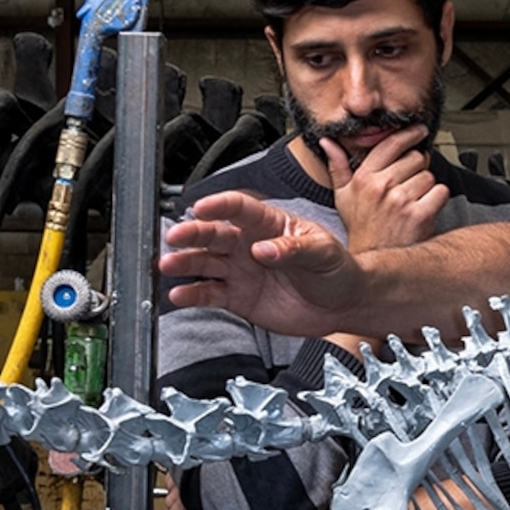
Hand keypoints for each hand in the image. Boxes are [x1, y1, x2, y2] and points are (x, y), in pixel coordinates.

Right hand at [163, 190, 363, 330]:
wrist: (342, 304)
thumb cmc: (336, 269)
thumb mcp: (322, 252)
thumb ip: (293, 248)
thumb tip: (264, 249)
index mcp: (268, 224)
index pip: (240, 209)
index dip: (220, 206)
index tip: (202, 207)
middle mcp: (248, 244)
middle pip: (213, 234)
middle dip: (192, 234)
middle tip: (174, 237)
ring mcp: (240, 270)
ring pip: (205, 263)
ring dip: (185, 263)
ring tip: (167, 264)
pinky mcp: (238, 297)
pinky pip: (210, 293)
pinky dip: (193, 294)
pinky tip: (179, 294)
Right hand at [324, 126, 448, 250]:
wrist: (372, 262)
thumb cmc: (361, 228)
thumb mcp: (343, 197)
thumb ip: (337, 166)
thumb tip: (327, 142)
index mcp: (364, 178)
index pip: (391, 144)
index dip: (409, 134)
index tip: (419, 131)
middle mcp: (382, 187)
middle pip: (416, 158)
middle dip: (418, 166)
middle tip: (410, 182)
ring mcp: (401, 201)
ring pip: (429, 175)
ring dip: (426, 186)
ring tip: (413, 200)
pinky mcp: (419, 215)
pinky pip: (440, 192)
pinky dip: (437, 198)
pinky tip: (424, 208)